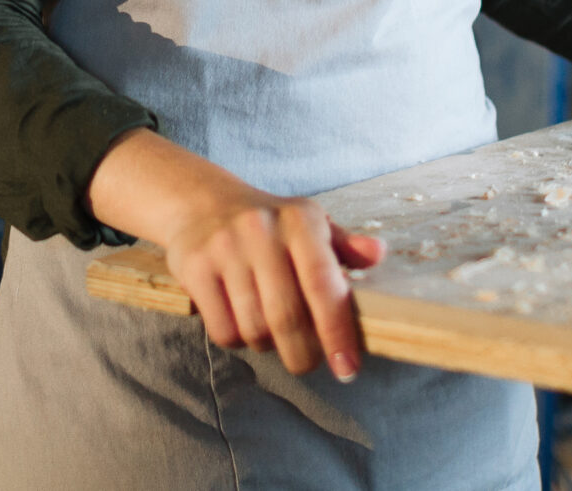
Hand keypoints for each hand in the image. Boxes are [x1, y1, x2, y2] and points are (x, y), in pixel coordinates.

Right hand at [86, 129, 381, 380]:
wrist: (202, 202)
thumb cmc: (269, 223)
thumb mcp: (310, 225)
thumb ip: (345, 246)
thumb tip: (377, 254)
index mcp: (299, 220)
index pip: (322, 283)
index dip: (337, 331)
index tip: (347, 369)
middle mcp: (261, 230)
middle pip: (287, 318)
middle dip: (303, 354)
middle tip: (307, 362)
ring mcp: (224, 248)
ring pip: (255, 329)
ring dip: (268, 345)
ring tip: (271, 331)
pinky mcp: (194, 266)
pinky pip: (223, 330)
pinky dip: (238, 340)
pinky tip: (241, 321)